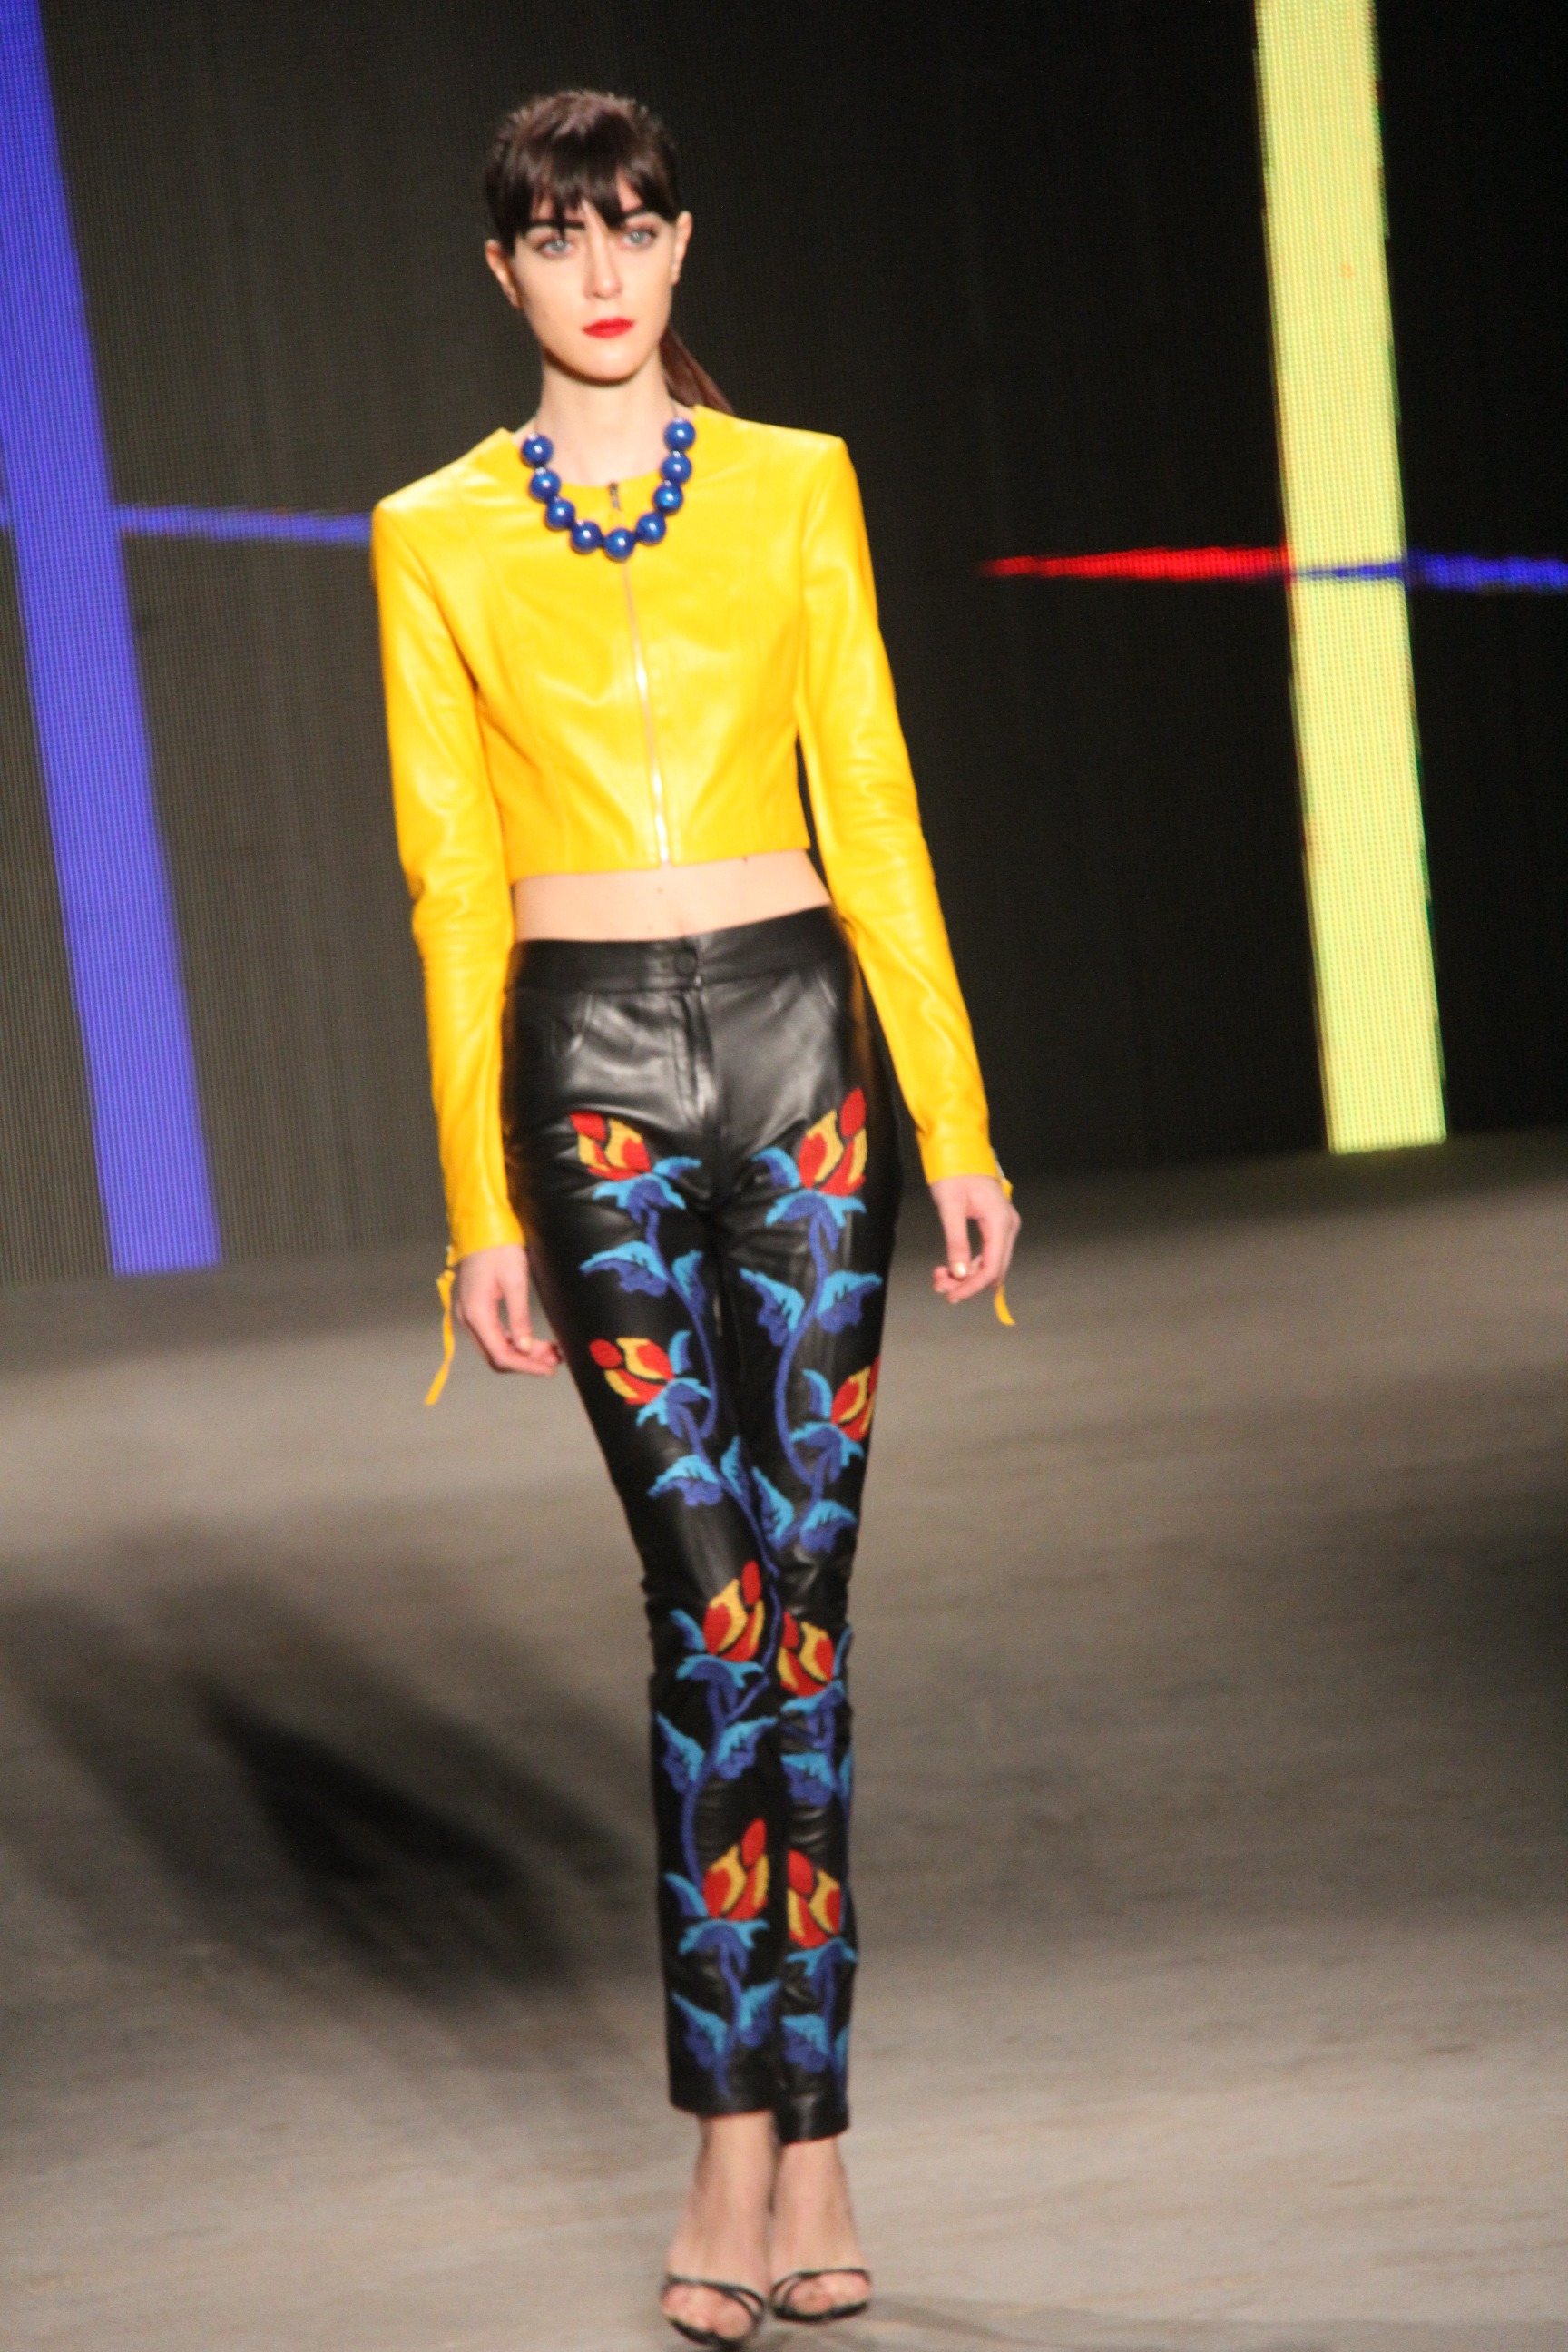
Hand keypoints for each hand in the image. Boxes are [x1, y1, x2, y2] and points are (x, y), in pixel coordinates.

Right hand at [453, 1243, 561, 1374]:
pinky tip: (533, 1343)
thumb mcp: (515, 1281)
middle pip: (496, 1355)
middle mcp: (467, 1319)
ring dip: (521, 1354)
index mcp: (477, 1314)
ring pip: (495, 1347)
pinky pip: (493, 1335)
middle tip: (555, 1361)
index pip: (500, 1354)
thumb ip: (519, 1317)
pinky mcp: (474, 1310)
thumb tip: (525, 1348)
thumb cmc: (500, 1249)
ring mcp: (468, 1315)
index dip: (526, 1366)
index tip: (549, 1369)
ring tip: (550, 1353)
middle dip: (526, 1362)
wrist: (481, 1227)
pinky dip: (513, 1342)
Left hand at [929, 1173, 1019, 1306]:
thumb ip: (956, 1241)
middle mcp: (1008, 1226)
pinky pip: (987, 1253)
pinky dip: (970, 1264)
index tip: (952, 1295)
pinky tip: (950, 1266)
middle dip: (968, 1283)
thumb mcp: (950, 1207)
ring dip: (968, 1276)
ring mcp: (1005, 1226)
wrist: (960, 1149)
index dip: (973, 1286)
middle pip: (994, 1270)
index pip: (992, 1267)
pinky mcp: (996, 1226)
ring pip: (991, 1264)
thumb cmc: (953, 1173)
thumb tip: (960, 1273)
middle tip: (940, 1286)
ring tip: (940, 1276)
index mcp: (1000, 1222)